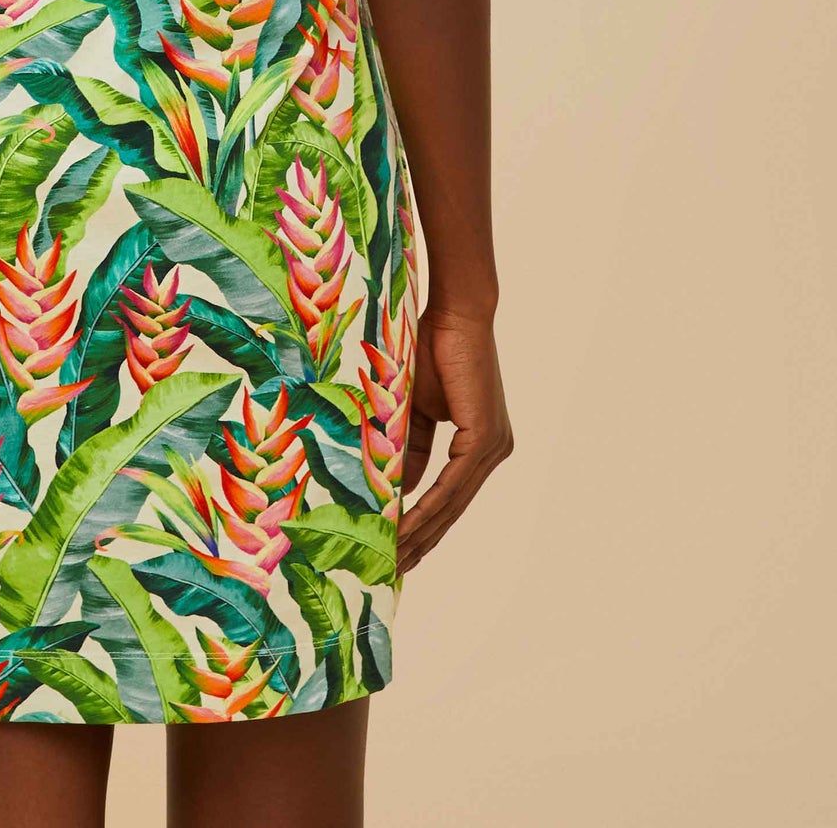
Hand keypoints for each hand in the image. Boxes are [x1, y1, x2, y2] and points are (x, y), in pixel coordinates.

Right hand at [397, 307, 512, 574]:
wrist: (454, 313)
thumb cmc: (433, 349)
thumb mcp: (414, 408)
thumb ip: (408, 447)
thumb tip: (393, 488)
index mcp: (480, 446)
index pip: (449, 498)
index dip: (424, 527)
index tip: (398, 552)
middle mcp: (493, 451)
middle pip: (451, 509)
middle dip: (421, 542)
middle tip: (391, 571)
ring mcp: (492, 446)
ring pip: (451, 503)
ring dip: (420, 532)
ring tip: (392, 557)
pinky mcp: (485, 438)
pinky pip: (452, 484)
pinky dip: (426, 507)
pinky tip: (404, 527)